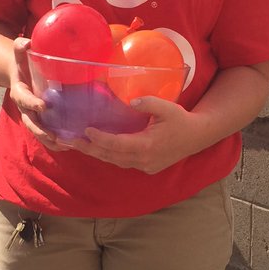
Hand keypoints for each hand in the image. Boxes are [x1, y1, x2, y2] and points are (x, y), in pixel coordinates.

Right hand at [8, 37, 72, 152]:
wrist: (19, 75)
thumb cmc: (23, 64)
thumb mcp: (20, 55)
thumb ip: (20, 48)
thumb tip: (26, 42)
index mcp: (19, 92)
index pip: (23, 100)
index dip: (32, 104)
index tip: (43, 106)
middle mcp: (24, 108)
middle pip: (30, 122)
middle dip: (41, 130)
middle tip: (54, 136)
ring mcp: (32, 116)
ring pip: (38, 132)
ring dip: (50, 140)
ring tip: (65, 145)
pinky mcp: (40, 121)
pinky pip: (46, 134)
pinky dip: (55, 142)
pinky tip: (69, 146)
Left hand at [68, 96, 202, 173]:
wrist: (197, 137)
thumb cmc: (181, 120)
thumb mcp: (167, 107)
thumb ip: (148, 103)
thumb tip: (131, 102)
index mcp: (147, 145)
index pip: (117, 144)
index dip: (100, 139)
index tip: (87, 131)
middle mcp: (144, 160)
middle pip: (111, 156)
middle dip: (90, 149)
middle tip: (71, 142)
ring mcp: (146, 166)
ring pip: (116, 162)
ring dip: (98, 154)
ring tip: (80, 145)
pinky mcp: (148, 168)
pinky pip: (124, 163)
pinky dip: (111, 156)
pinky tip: (100, 149)